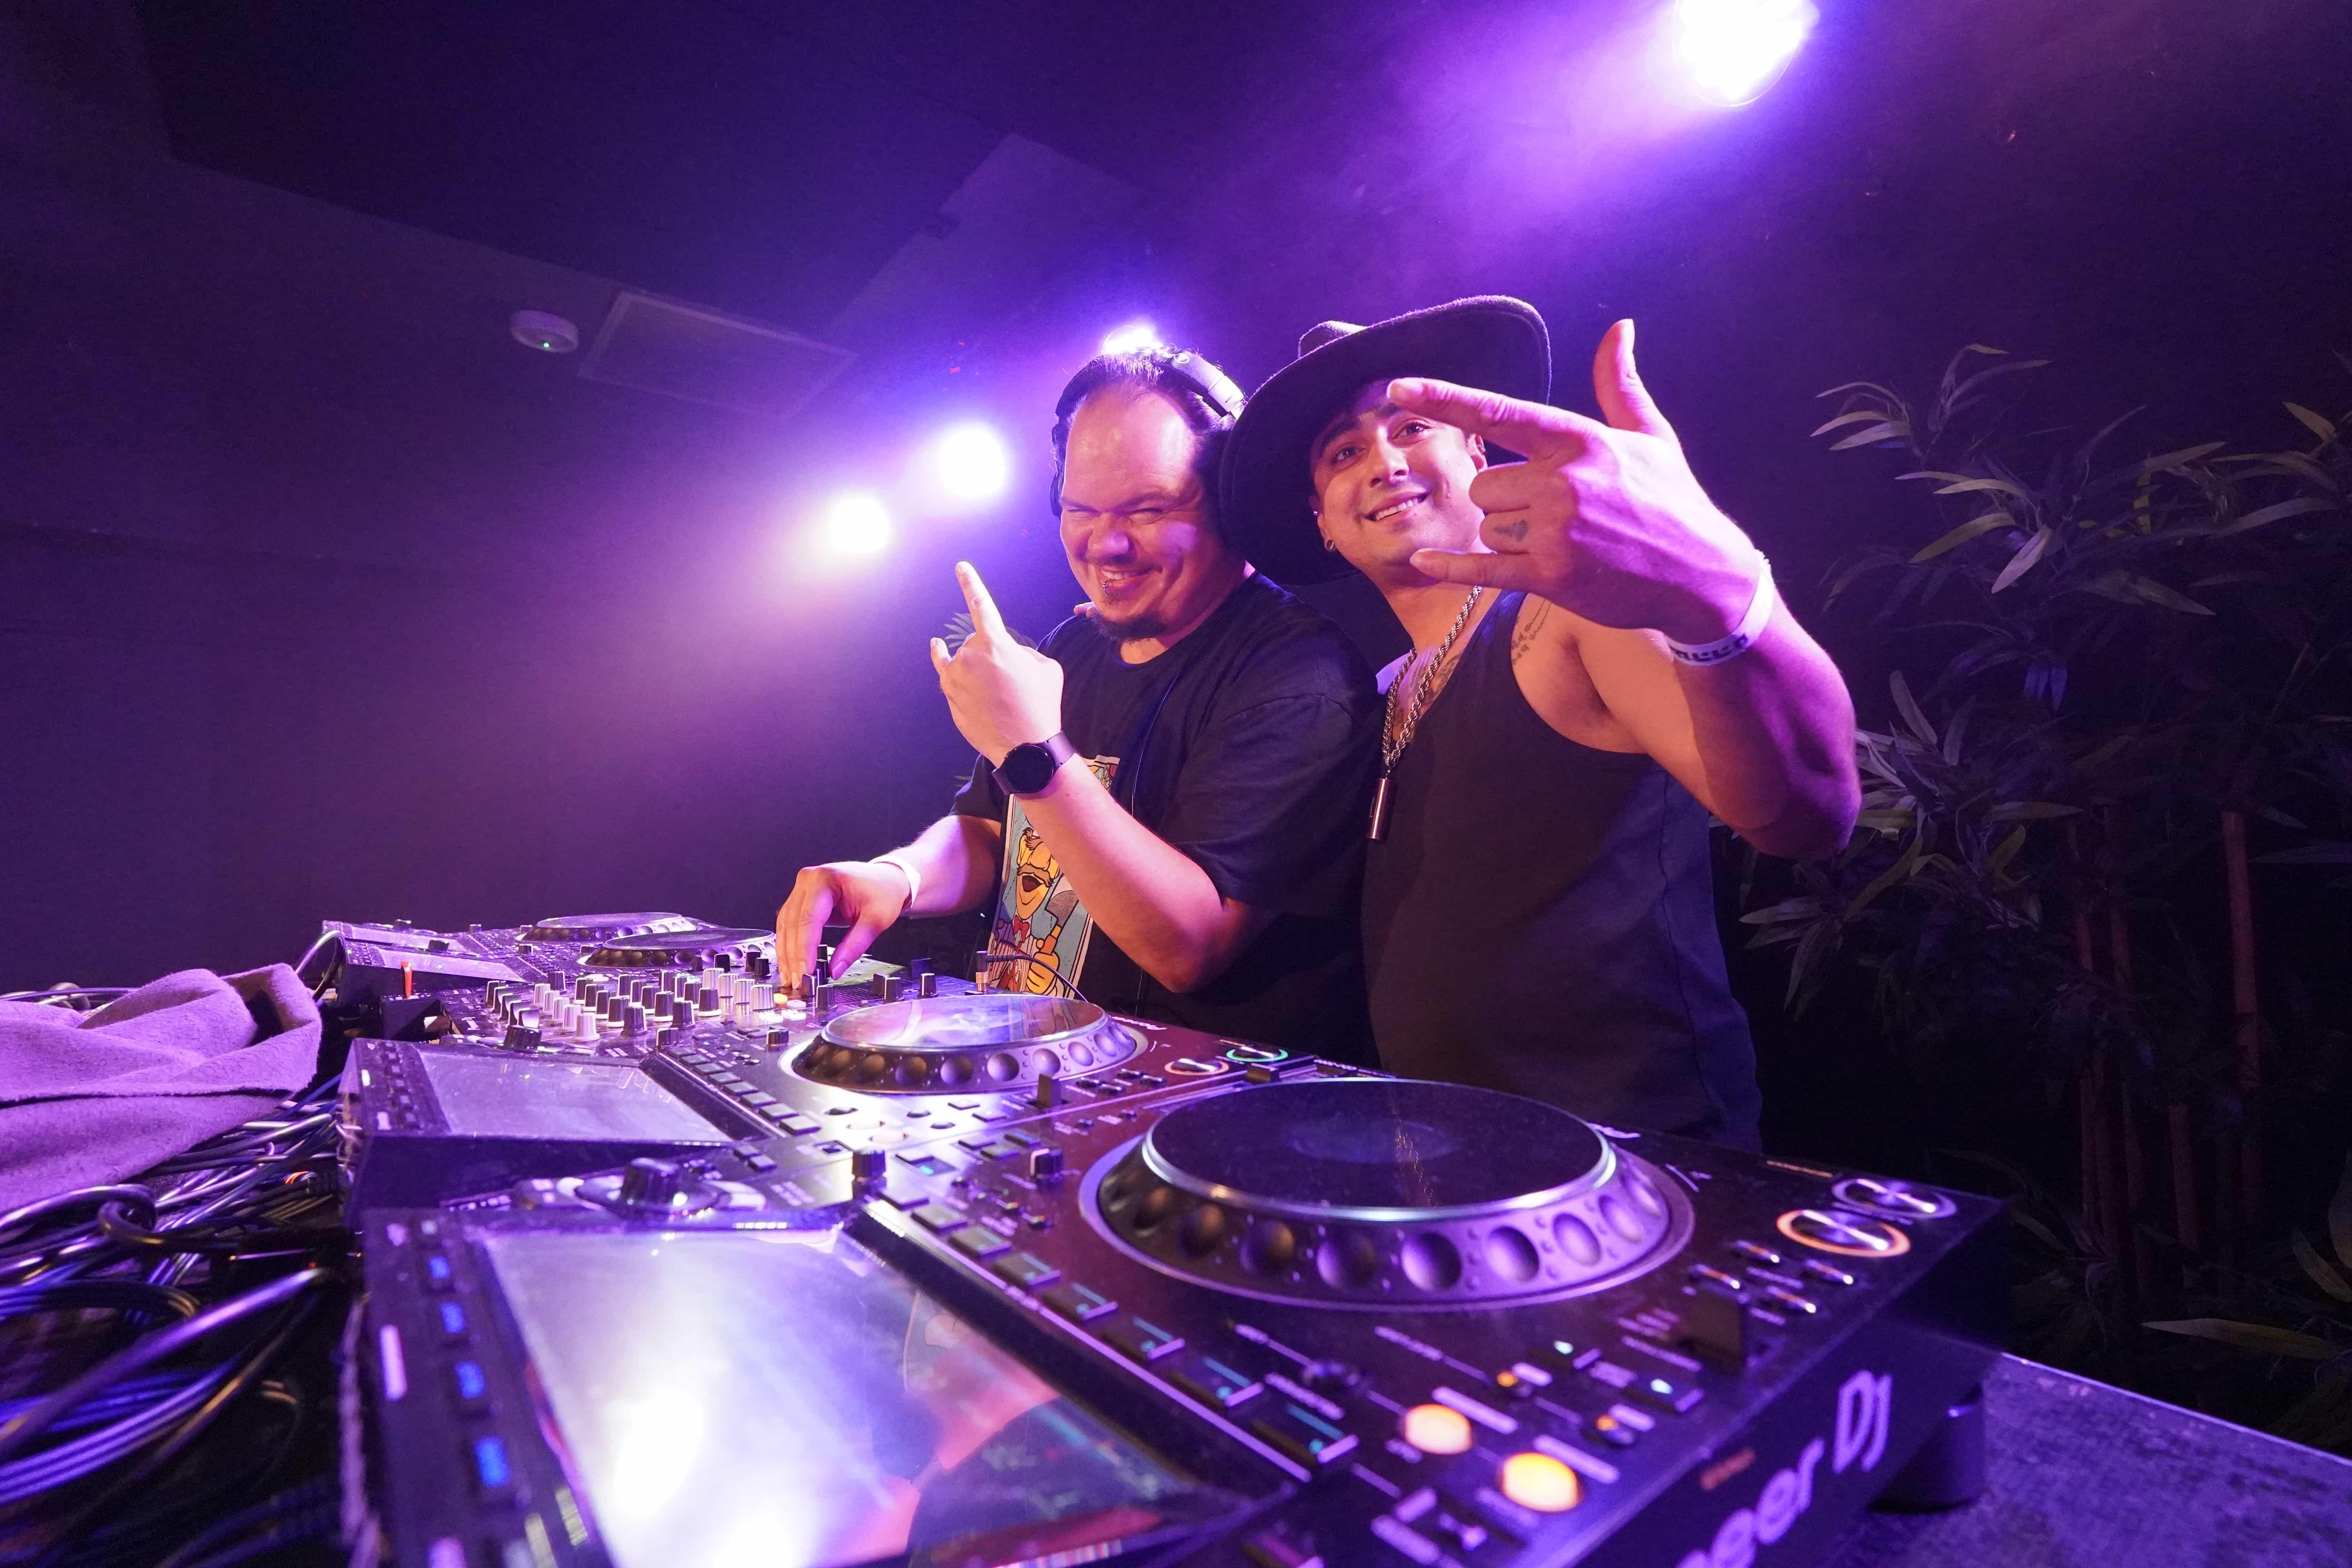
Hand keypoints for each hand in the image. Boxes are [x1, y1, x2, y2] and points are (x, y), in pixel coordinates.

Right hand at [775, 860, 912, 995]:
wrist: (886, 878)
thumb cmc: (883, 892)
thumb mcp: (876, 920)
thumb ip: (854, 946)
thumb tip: (834, 971)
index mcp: (826, 878)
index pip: (809, 919)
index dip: (804, 949)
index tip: (805, 972)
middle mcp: (808, 879)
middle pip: (792, 923)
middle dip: (793, 956)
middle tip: (797, 981)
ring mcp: (802, 887)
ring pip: (785, 925)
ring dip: (786, 953)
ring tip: (791, 978)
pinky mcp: (801, 898)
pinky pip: (789, 923)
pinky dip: (789, 945)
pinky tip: (791, 964)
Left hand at [930, 562, 1064, 764]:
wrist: (1025, 746)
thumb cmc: (1041, 704)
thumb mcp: (1047, 669)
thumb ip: (1024, 652)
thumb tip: (1009, 653)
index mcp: (997, 643)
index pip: (981, 604)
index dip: (970, 583)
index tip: (960, 566)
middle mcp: (970, 654)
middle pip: (977, 642)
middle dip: (992, 654)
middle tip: (1010, 680)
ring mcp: (955, 675)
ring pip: (965, 659)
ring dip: (977, 667)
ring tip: (995, 692)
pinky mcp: (949, 694)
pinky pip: (947, 672)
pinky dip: (947, 663)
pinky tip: (942, 651)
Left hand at [1396, 320, 1763, 645]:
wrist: (1705, 577)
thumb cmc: (1673, 502)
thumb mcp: (1651, 435)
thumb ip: (1619, 384)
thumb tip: (1619, 328)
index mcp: (1581, 441)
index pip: (1499, 412)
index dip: (1445, 398)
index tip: (1399, 388)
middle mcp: (1564, 481)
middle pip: (1486, 483)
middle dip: (1507, 500)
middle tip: (1558, 514)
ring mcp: (1556, 531)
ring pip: (1487, 525)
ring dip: (1511, 536)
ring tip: (1564, 542)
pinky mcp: (1552, 575)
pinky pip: (1481, 568)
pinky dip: (1452, 568)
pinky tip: (1424, 563)